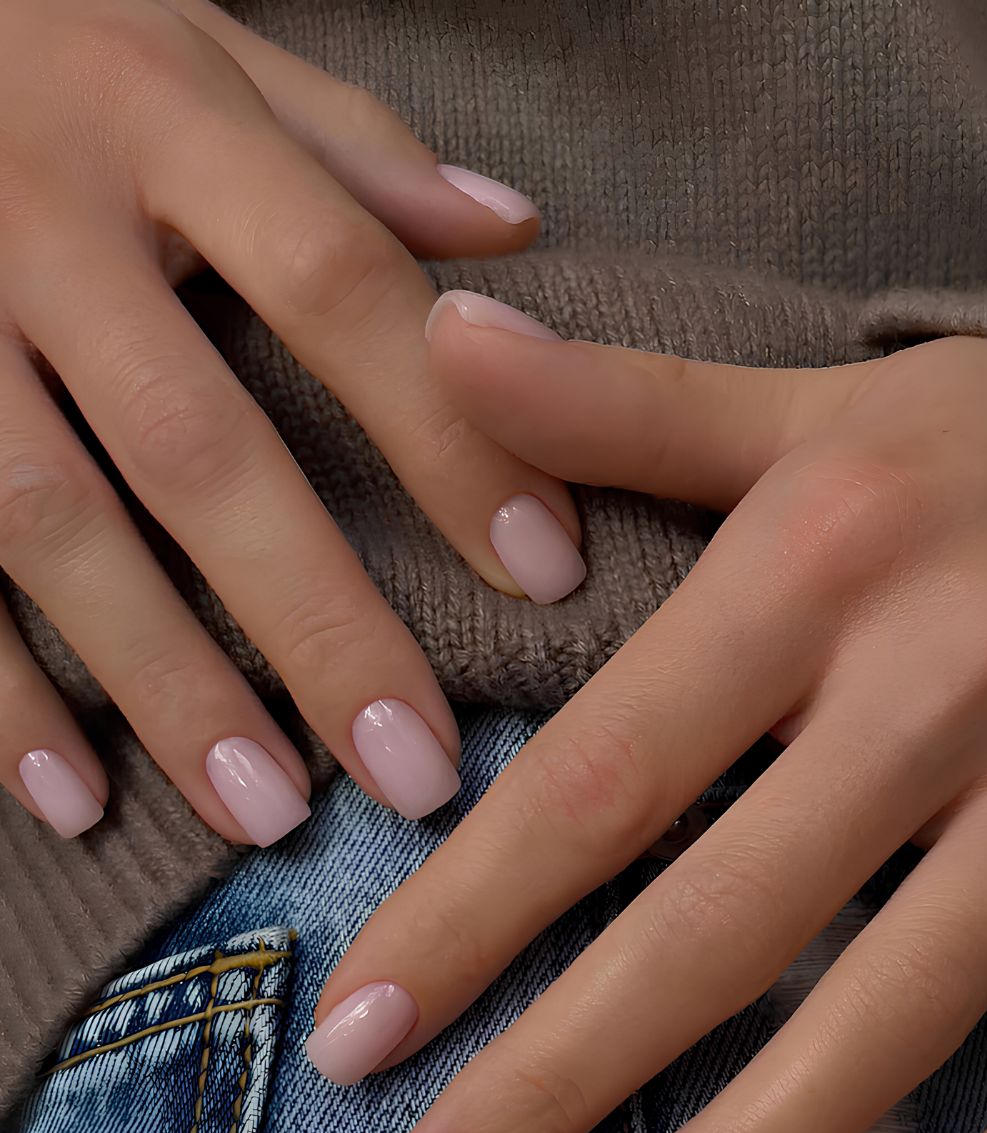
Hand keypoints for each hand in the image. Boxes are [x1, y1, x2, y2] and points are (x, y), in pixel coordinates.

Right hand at [0, 0, 584, 843]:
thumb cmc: (49, 41)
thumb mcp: (196, 41)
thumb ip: (348, 147)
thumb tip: (513, 241)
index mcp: (162, 120)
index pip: (342, 286)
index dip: (450, 435)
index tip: (546, 574)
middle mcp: (43, 220)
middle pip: (199, 444)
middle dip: (313, 619)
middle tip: (411, 769)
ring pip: (53, 523)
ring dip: (164, 682)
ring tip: (266, 812)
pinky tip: (76, 800)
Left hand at [308, 291, 986, 1132]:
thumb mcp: (815, 413)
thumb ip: (624, 406)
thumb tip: (439, 342)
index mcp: (817, 572)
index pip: (600, 777)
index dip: (465, 916)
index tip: (351, 1041)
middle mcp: (928, 693)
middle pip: (718, 922)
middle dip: (564, 1075)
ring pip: (889, 1010)